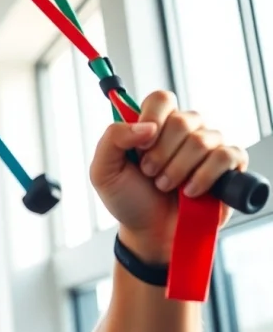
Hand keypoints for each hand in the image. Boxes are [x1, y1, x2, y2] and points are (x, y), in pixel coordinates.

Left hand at [89, 90, 248, 261]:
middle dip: (160, 154)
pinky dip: (204, 176)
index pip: (161, 99)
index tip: (140, 148)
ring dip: (178, 169)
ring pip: (203, 140)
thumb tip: (147, 126)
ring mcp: (208, 146)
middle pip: (183, 119)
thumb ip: (112, 139)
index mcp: (153, 125)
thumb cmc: (127, 199)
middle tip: (149, 173)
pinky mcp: (228, 165)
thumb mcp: (103, 171)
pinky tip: (190, 192)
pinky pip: (226, 156)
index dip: (152, 119)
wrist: (148, 232)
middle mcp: (183, 130)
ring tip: (164, 186)